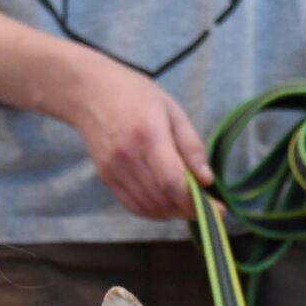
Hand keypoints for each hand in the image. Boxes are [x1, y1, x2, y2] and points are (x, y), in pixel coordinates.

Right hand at [64, 50, 212, 220]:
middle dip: (190, 209)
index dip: (196, 201)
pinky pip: (134, 206)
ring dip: (173, 212)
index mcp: (148, 134)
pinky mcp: (106, 178)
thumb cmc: (135, 95)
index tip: (217, 209)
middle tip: (207, 207)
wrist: (89, 92)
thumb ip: (191, 145)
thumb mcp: (172, 110)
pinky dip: (154, 212)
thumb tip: (207, 180)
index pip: (172, 181)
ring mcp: (114, 170)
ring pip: (150, 207)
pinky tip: (167, 205)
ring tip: (188, 204)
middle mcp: (128, 156)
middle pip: (163, 198)